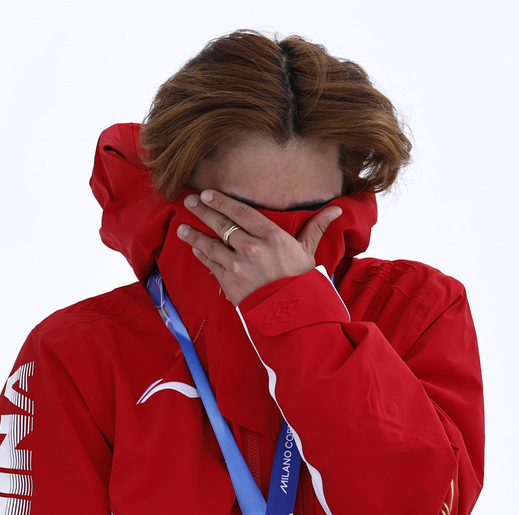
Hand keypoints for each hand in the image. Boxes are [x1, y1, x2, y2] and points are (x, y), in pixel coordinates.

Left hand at [177, 189, 341, 305]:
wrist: (293, 317)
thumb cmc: (303, 283)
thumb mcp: (310, 253)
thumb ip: (316, 228)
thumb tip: (337, 210)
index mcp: (272, 237)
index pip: (241, 212)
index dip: (222, 201)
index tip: (207, 194)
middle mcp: (252, 248)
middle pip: (222, 225)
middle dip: (202, 212)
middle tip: (189, 202)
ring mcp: (238, 267)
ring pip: (210, 245)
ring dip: (193, 235)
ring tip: (181, 228)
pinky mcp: (229, 284)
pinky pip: (211, 265)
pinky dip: (201, 256)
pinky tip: (194, 249)